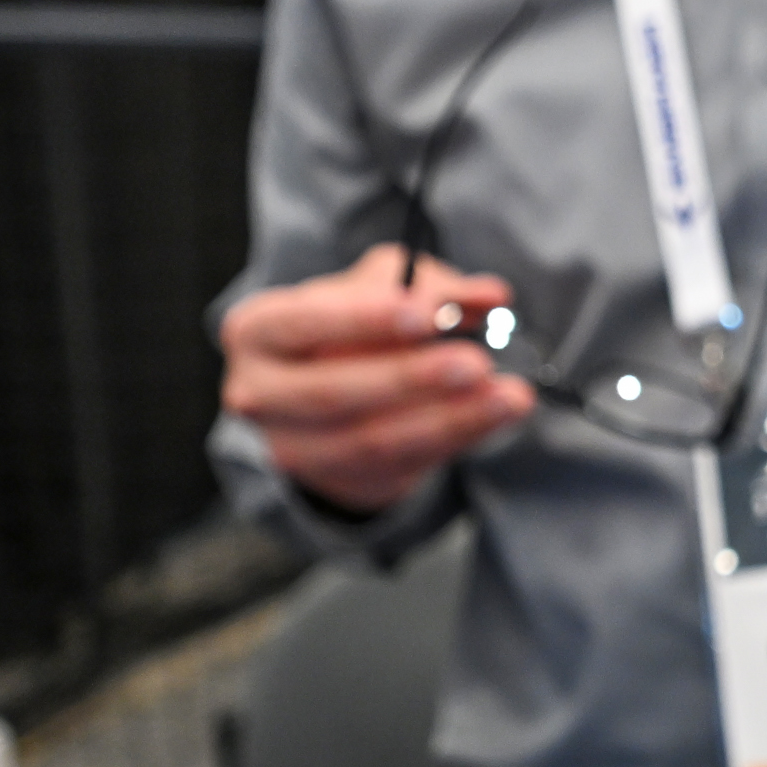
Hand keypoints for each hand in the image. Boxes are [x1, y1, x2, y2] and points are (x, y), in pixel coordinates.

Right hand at [217, 242, 534, 515]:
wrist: (330, 392)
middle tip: (477, 362)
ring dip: (449, 418)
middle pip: (333, 392)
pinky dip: (457, 436)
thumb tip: (492, 296)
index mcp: (258, 330)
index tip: (427, 314)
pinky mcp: (338, 479)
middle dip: (410, 378)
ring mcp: (294, 447)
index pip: (304, 323)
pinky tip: (498, 413)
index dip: (365, 320)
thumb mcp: (384, 288)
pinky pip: (402, 463)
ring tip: (508, 395)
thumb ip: (436, 288)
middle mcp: (259, 393)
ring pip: (372, 439)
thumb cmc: (351, 323)